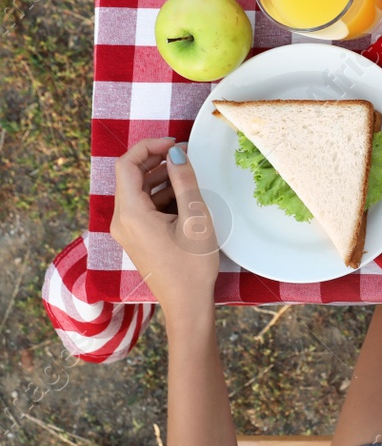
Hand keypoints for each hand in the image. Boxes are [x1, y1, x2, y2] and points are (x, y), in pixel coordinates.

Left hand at [110, 138, 218, 318]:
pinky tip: (184, 197)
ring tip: (189, 175)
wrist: (186, 303)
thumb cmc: (193, 264)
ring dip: (160, 177)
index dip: (148, 147)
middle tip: (186, 155)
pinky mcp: (136, 236)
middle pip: (130, 176)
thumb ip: (184, 180)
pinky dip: (161, 195)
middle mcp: (121, 220)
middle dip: (156, 160)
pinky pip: (143, 206)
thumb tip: (176, 152)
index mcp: (131, 213)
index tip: (175, 143)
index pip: (126, 165)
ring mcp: (126, 230)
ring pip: (138, 191)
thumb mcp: (195, 217)